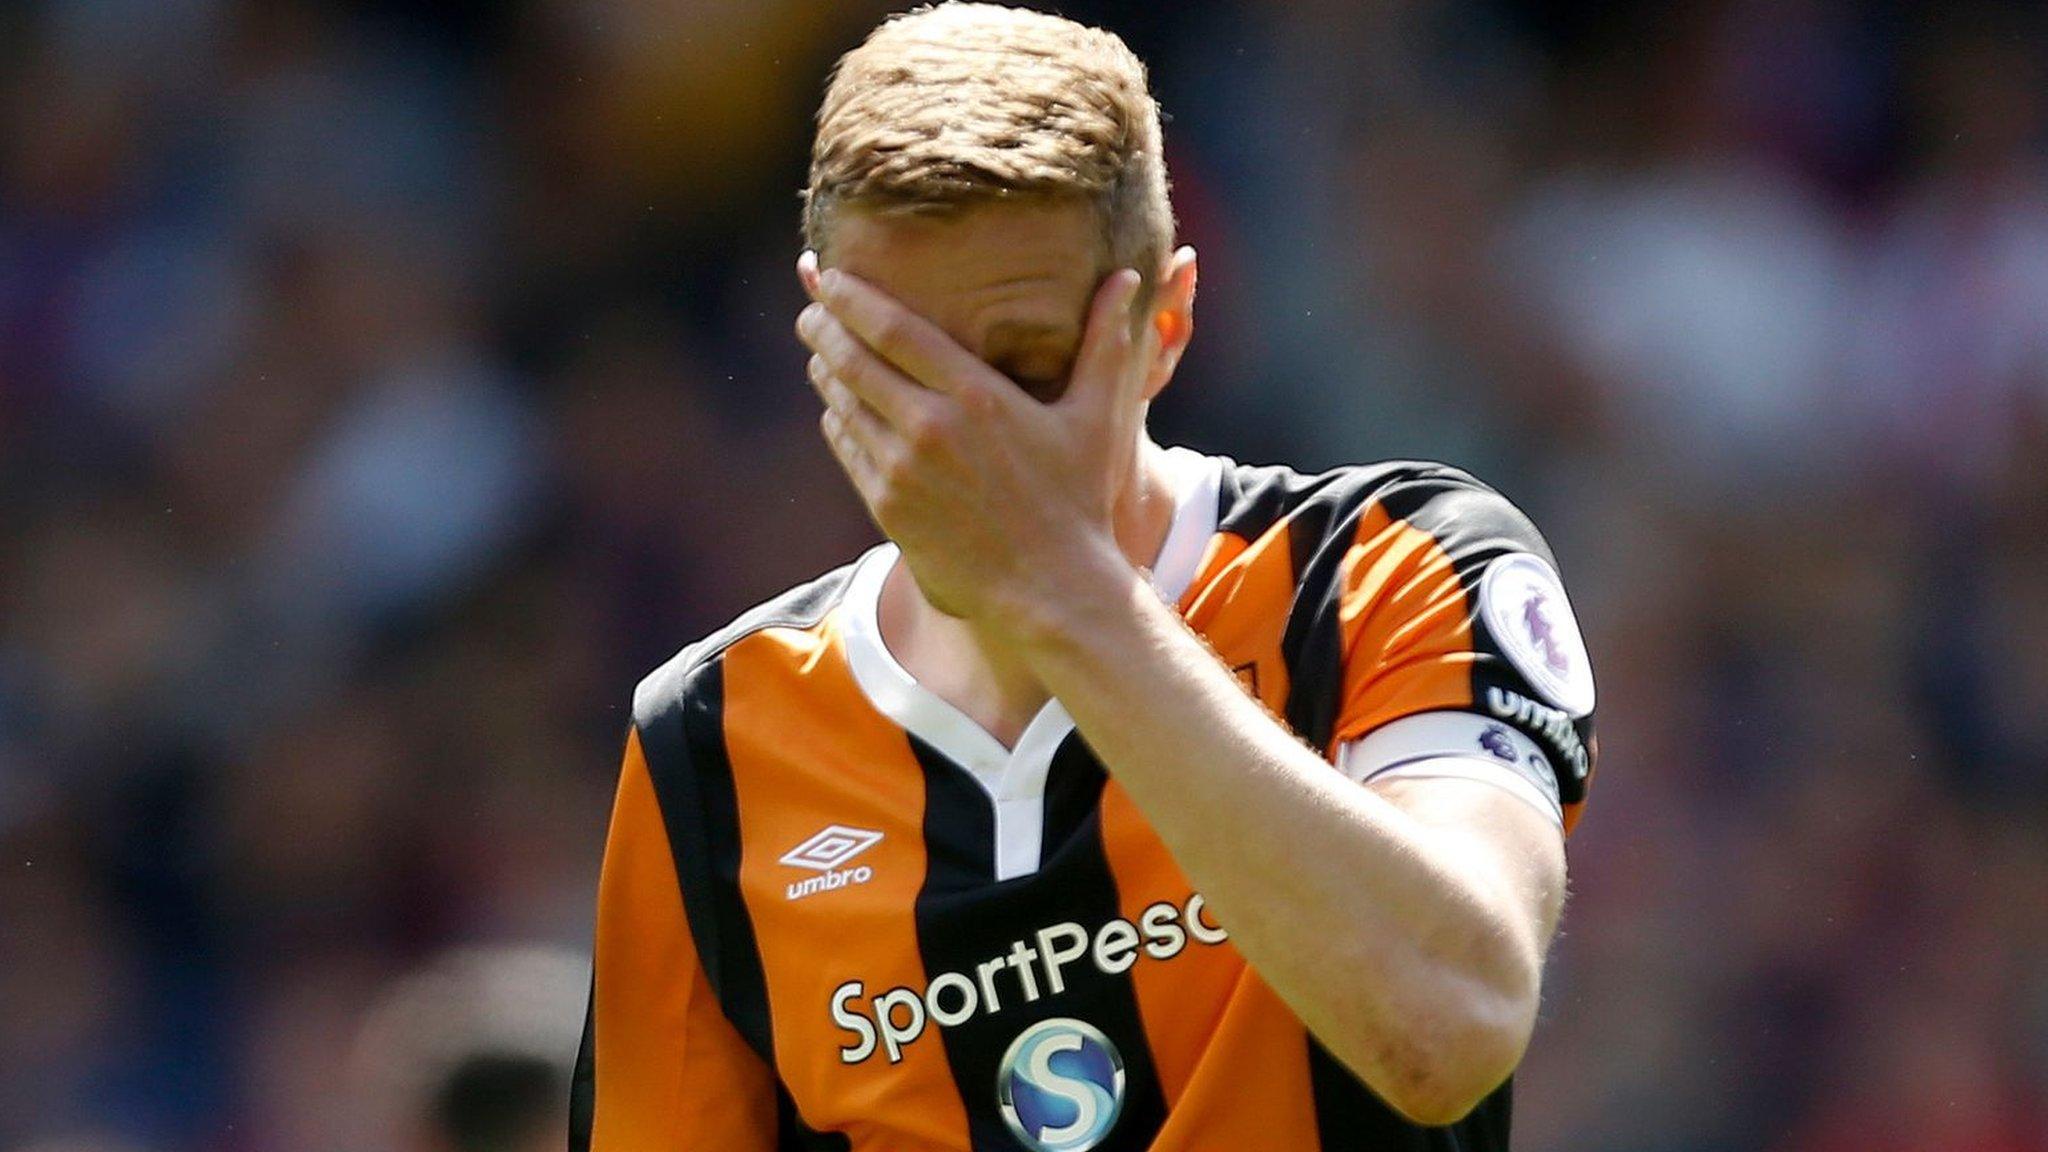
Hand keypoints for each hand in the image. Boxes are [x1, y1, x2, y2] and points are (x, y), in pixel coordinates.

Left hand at [794, 255, 1151, 623]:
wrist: (1051, 589)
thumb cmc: (1078, 499)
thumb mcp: (1097, 416)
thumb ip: (1105, 341)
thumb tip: (1129, 274)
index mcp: (976, 396)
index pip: (893, 328)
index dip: (851, 298)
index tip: (829, 276)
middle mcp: (929, 428)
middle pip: (851, 359)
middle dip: (822, 325)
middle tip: (811, 306)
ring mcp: (901, 470)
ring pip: (841, 403)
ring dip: (825, 370)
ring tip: (821, 351)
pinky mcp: (887, 506)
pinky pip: (846, 448)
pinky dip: (837, 420)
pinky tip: (839, 407)